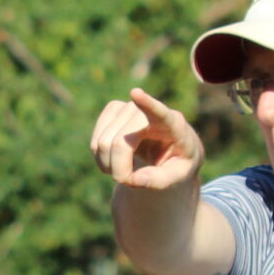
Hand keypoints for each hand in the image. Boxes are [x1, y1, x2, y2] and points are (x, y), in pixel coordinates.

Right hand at [90, 88, 204, 190]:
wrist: (172, 147)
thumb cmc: (177, 161)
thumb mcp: (178, 175)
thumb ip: (159, 179)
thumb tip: (134, 179)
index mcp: (172, 124)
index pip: (159, 112)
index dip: (146, 103)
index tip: (136, 93)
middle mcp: (147, 110)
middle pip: (119, 142)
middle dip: (119, 170)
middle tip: (130, 181)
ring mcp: (128, 107)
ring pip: (102, 143)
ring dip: (108, 166)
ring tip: (125, 171)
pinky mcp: (113, 109)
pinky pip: (95, 141)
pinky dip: (100, 158)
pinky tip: (114, 161)